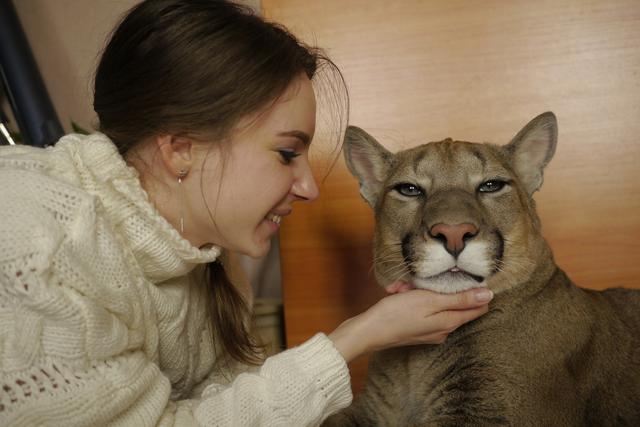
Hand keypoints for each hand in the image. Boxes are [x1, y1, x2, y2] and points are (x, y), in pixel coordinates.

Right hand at [328, 283, 492, 362]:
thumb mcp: (430, 301)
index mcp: (450, 322)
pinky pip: (420, 309)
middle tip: (416, 283)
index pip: (478, 306)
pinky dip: (410, 298)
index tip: (456, 276)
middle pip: (453, 302)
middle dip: (436, 288)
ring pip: (434, 303)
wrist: (368, 332)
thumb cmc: (397, 314)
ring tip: (402, 289)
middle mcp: (444, 329)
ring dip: (419, 291)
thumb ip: (460, 299)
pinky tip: (397, 294)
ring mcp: (430, 331)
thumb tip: (489, 296)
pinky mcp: (417, 329)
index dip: (471, 288)